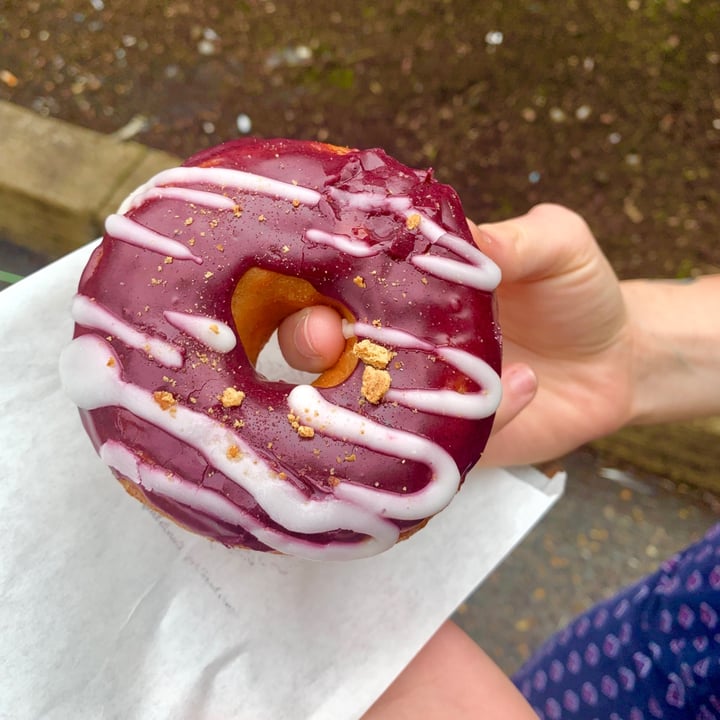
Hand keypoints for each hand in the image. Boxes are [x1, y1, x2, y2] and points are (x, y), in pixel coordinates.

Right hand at [276, 203, 634, 465]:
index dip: (312, 286)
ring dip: (372, 399)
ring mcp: (420, 398)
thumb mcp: (557, 246)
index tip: (312, 286)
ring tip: (424, 380)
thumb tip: (462, 235)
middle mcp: (401, 345)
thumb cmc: (577, 292)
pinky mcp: (452, 442)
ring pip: (366, 409)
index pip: (338, 284)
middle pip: (324, 351)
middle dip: (308, 345)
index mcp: (408, 290)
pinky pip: (442, 443)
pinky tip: (525, 383)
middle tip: (327, 341)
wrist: (618, 361)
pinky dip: (481, 416)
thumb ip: (512, 239)